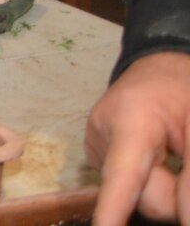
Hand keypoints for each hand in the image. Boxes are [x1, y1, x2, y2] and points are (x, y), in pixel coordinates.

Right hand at [90, 50, 189, 225]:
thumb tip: (186, 216)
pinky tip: (162, 158)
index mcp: (130, 120)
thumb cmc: (183, 89)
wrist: (160, 68)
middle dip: (173, 196)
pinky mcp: (99, 154)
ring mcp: (97, 147)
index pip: (123, 176)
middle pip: (139, 195)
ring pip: (136, 194)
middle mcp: (102, 136)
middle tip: (184, 163)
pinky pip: (131, 185)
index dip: (113, 210)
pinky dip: (154, 183)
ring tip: (176, 157)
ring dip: (166, 190)